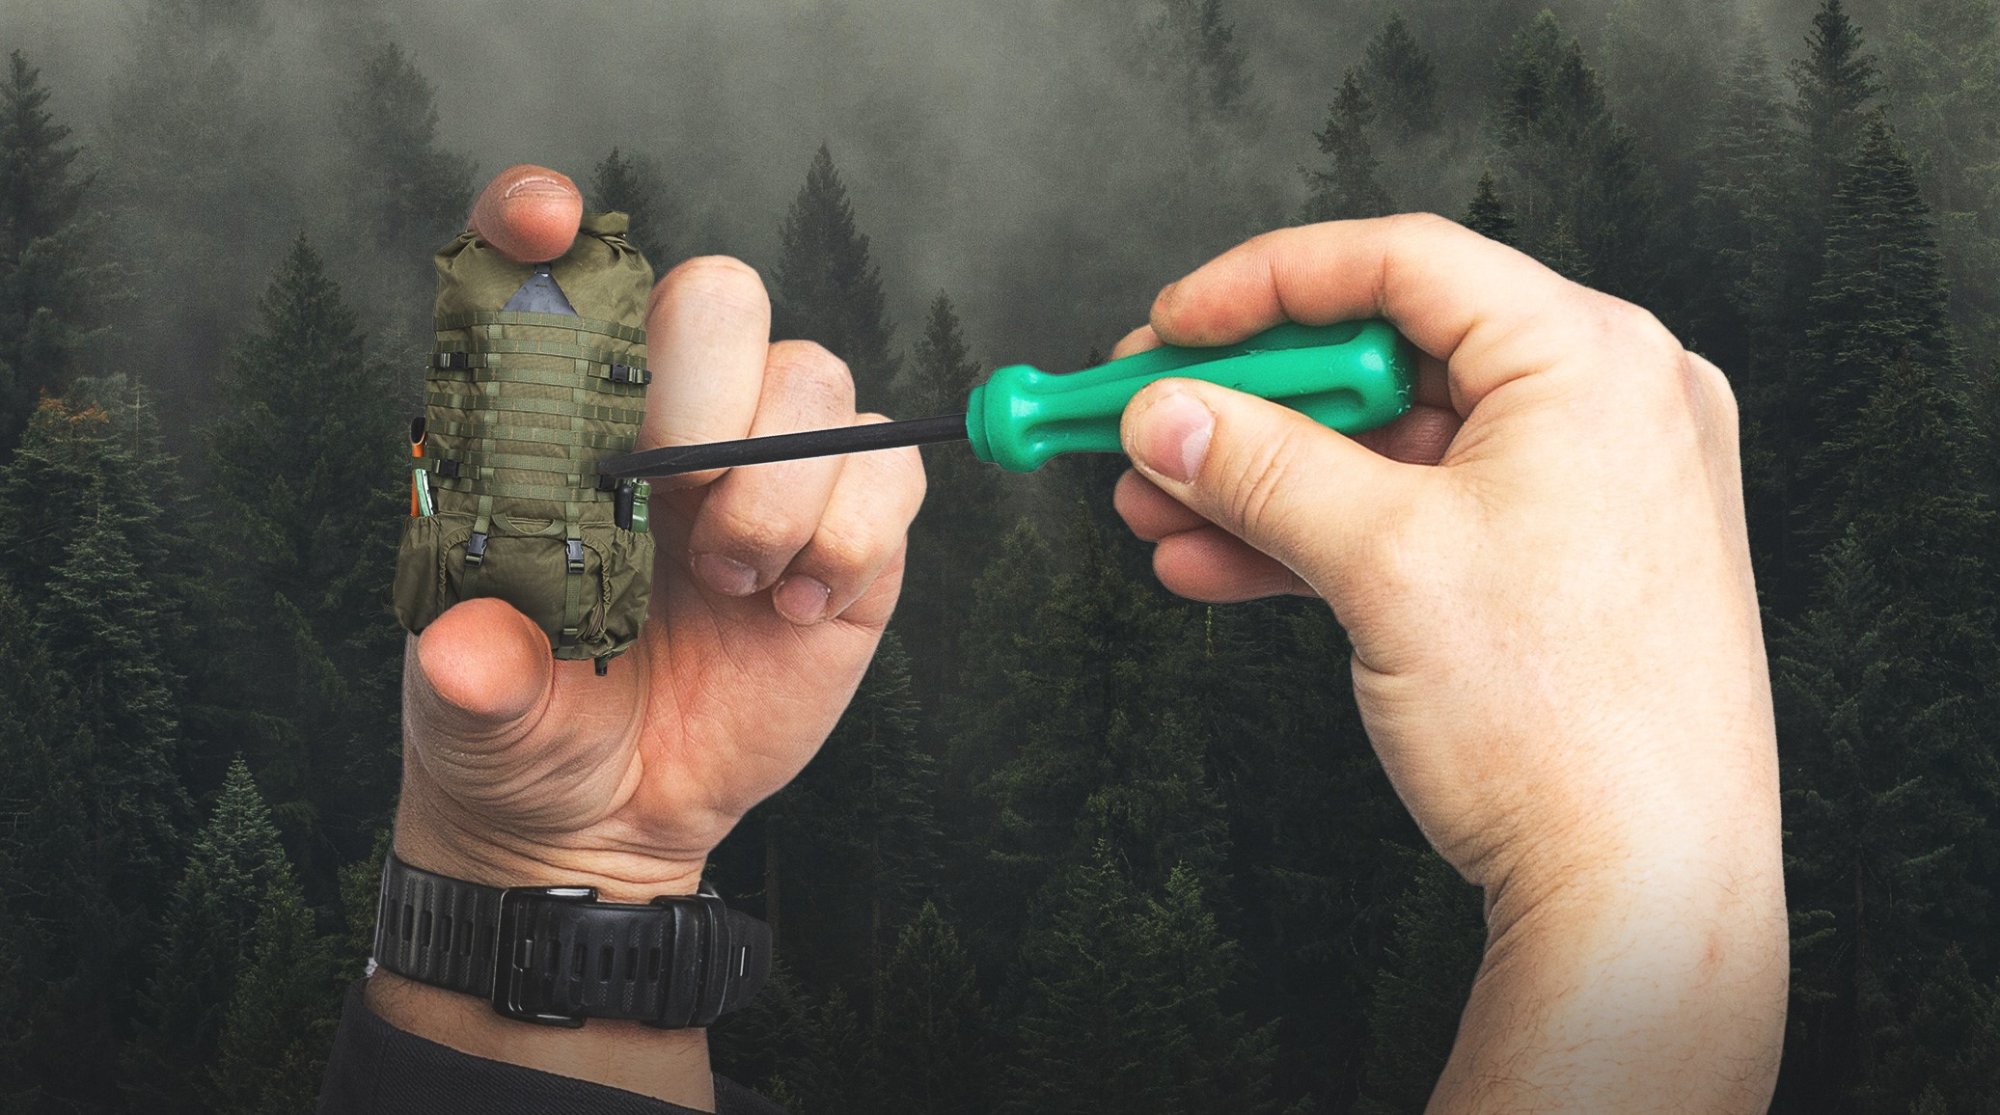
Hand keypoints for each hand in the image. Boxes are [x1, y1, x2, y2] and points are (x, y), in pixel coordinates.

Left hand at [369, 165, 925, 1106]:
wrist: (611, 823)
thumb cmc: (524, 732)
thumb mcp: (476, 707)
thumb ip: (474, 672)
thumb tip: (473, 653)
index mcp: (551, 423)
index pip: (550, 278)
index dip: (541, 222)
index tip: (546, 226)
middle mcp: (662, 419)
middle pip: (718, 297)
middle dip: (710, 390)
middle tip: (678, 501)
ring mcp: (764, 466)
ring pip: (816, 377)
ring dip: (780, 488)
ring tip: (735, 584)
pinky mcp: (847, 528)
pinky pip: (890, 471)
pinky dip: (853, 536)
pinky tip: (797, 607)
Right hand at [1113, 215, 1785, 1111]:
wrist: (1643, 887)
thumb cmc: (1566, 723)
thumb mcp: (1381, 562)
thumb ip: (1257, 465)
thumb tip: (1165, 414)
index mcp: (1593, 359)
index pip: (1402, 264)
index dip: (1263, 285)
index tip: (1170, 324)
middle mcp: (1606, 404)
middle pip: (1387, 357)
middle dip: (1249, 403)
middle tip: (1147, 419)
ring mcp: (1588, 486)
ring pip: (1392, 447)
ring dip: (1267, 480)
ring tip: (1158, 507)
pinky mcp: (1560, 561)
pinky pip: (1419, 516)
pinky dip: (1322, 535)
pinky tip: (1220, 561)